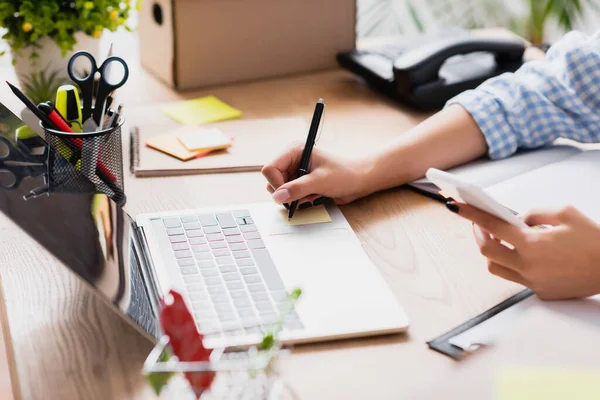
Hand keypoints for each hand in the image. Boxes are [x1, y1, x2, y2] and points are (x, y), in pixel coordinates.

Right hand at [262, 145, 372, 205]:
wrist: (359, 181)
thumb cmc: (344, 174)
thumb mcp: (320, 181)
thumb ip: (298, 188)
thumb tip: (278, 197)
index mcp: (294, 151)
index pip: (270, 168)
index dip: (276, 184)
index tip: (288, 195)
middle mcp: (292, 160)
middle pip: (272, 181)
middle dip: (287, 192)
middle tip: (305, 195)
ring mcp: (295, 173)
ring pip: (280, 191)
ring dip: (295, 198)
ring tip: (313, 194)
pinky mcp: (300, 183)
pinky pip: (290, 197)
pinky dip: (300, 201)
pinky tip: (315, 196)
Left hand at [447, 200, 599, 299]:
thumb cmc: (594, 239)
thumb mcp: (565, 213)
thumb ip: (534, 213)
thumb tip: (515, 220)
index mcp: (533, 244)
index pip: (492, 226)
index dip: (471, 214)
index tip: (455, 205)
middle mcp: (528, 266)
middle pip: (486, 251)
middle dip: (477, 234)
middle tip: (478, 223)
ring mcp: (533, 282)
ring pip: (496, 268)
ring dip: (492, 252)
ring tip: (498, 238)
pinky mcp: (541, 292)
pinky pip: (516, 278)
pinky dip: (513, 264)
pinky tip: (522, 254)